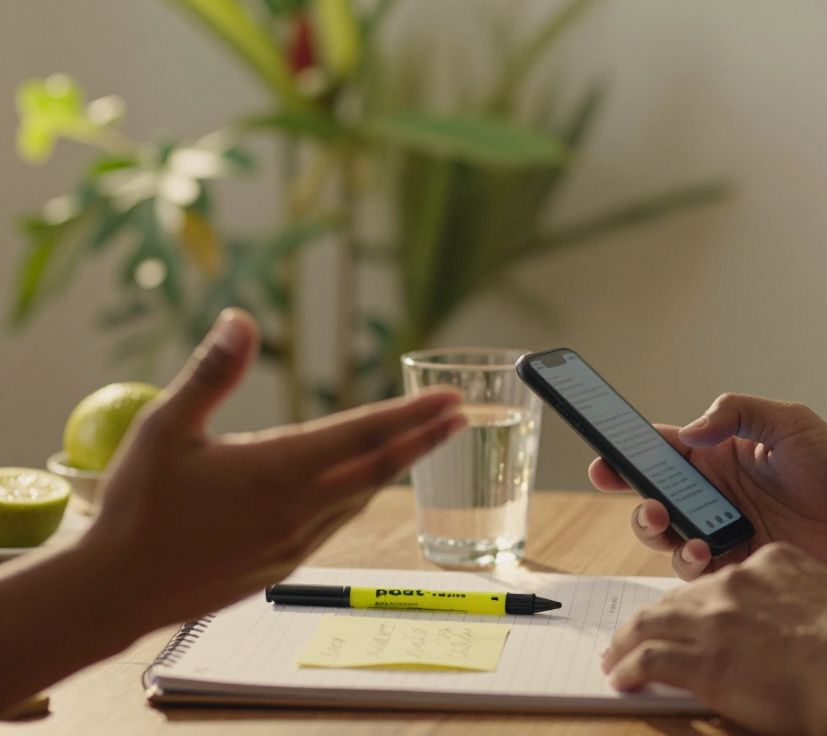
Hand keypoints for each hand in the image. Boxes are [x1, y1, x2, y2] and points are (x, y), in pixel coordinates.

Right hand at [80, 308, 466, 628]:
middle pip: (380, 467)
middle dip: (424, 438)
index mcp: (278, 470)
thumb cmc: (135, 507)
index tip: (450, 400)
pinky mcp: (285, 565)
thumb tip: (242, 319)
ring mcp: (296, 543)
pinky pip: (335, 522)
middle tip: (460, 416)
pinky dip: (358, 495)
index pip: (364, 435)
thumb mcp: (165, 427)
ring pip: (360, 496)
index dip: (412, 415)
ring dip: (394, 467)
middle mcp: (299, 508)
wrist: (115, 592)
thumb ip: (212, 373)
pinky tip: (360, 483)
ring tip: (419, 441)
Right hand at [589, 393, 826, 585]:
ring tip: (672, 526)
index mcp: (717, 453)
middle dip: (632, 498)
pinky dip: (689, 561)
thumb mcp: (789, 422)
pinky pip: (694, 568)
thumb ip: (736, 413)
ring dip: (657, 531)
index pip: (659, 449)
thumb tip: (688, 431)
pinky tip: (707, 551)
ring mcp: (720, 530)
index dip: (625, 452)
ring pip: (665, 534)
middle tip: (644, 501)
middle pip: (650, 494)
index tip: (602, 456)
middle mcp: (711, 493)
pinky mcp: (734, 564)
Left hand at [602, 543, 826, 735]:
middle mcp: (735, 582)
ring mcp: (715, 618)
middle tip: (634, 634)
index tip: (686, 613)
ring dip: (627, 642)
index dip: (698, 598)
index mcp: (770, 562)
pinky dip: (629, 667)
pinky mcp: (701, 658)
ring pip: (651, 623)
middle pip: (678, 597)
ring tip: (615, 656)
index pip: (719, 577)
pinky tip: (622, 677)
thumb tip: (797, 622)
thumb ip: (803, 599)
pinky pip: (649, 659)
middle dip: (653, 617)